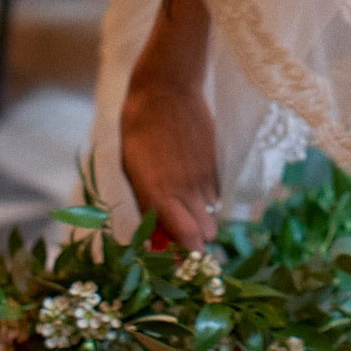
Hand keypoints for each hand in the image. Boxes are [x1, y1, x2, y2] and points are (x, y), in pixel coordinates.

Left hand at [121, 69, 220, 250]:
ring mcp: (205, 176)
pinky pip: (219, 192)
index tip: (178, 260)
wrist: (165, 89)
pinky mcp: (218, 162)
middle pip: (204, 234)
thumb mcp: (132, 170)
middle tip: (180, 229)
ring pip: (213, 213)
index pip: (186, 240)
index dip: (186, 256)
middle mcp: (186, 190)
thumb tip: (154, 236)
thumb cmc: (138, 130)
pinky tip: (195, 180)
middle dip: (194, 238)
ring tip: (186, 202)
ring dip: (202, 215)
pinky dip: (210, 195)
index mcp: (159, 194)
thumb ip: (146, 204)